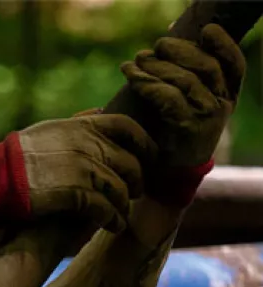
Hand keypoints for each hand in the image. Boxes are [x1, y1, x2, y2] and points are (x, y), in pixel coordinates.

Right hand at [0, 113, 156, 232]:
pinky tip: (113, 225)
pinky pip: (107, 208)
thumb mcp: (47, 130)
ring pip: (120, 188)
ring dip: (123, 205)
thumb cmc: (13, 159)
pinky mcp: (76, 194)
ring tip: (120, 215)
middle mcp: (86, 144)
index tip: (149, 156)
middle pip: (129, 161)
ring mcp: (83, 169)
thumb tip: (97, 111)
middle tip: (134, 192)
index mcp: (80, 126)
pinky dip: (113, 219)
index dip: (144, 142)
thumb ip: (76, 123)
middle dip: (136, 179)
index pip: (126, 126)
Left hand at [121, 24, 244, 167]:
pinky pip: (168, 99)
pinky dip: (147, 84)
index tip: (207, 30)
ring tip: (136, 60)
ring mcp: (207, 118)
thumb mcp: (186, 104)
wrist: (168, 175)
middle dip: (180, 51)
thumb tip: (156, 49)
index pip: (234, 64)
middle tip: (155, 46)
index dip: (224, 44)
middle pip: (207, 66)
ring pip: (186, 81)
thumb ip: (181, 79)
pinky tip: (131, 76)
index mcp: (227, 95)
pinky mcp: (188, 129)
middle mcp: (222, 105)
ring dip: (157, 66)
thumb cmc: (172, 132)